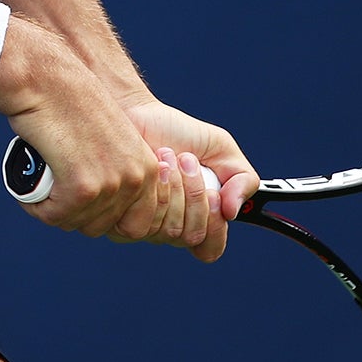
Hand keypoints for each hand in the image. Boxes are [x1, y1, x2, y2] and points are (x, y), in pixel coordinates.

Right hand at [0, 21, 161, 237]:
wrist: (47, 79)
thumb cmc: (71, 102)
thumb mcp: (113, 138)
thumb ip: (119, 170)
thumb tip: (107, 205)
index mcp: (148, 167)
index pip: (137, 224)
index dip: (105, 218)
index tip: (82, 201)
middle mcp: (135, 179)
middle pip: (102, 227)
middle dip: (76, 215)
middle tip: (56, 191)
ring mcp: (110, 185)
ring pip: (76, 223)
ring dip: (55, 210)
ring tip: (43, 186)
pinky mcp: (81, 189)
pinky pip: (55, 217)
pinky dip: (37, 208)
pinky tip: (31, 190)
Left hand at [111, 98, 257, 262]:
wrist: (138, 112)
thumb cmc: (176, 130)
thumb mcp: (222, 148)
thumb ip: (242, 179)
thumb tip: (233, 212)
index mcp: (195, 217)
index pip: (209, 249)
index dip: (216, 227)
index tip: (216, 195)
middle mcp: (169, 226)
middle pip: (192, 236)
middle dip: (195, 195)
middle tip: (188, 161)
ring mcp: (143, 223)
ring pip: (170, 230)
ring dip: (176, 187)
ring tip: (168, 157)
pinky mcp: (119, 215)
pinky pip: (143, 221)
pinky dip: (156, 188)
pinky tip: (152, 166)